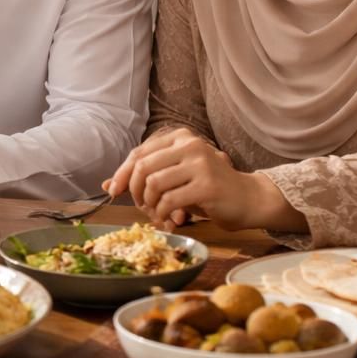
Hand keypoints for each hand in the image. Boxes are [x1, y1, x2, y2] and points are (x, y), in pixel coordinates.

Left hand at [104, 128, 300, 232]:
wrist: (249, 199)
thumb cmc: (208, 188)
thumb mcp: (175, 178)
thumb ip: (145, 178)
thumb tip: (107, 185)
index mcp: (180, 138)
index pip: (139, 153)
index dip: (122, 174)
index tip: (114, 192)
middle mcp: (189, 145)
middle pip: (142, 167)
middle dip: (134, 191)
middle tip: (141, 207)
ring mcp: (199, 163)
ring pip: (153, 183)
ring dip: (149, 204)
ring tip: (156, 213)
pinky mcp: (207, 184)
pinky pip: (169, 200)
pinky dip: (162, 213)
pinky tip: (169, 219)